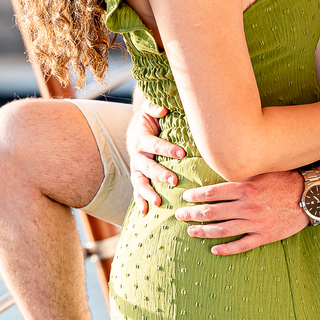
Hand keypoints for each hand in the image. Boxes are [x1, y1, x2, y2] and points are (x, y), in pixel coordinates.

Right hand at [126, 99, 186, 214]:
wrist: (137, 127)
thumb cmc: (149, 118)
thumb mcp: (149, 109)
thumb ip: (154, 107)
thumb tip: (163, 110)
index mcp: (141, 138)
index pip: (154, 144)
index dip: (167, 149)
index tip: (182, 153)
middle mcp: (137, 154)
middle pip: (147, 166)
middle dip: (159, 174)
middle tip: (173, 180)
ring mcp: (136, 167)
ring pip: (139, 181)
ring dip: (147, 192)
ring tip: (157, 202)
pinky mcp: (137, 176)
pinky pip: (137, 190)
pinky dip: (139, 201)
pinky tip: (145, 212)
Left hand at [174, 170, 306, 254]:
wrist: (310, 196)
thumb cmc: (285, 179)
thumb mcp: (261, 171)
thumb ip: (241, 174)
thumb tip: (220, 171)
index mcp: (244, 187)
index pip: (212, 193)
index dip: (196, 196)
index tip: (186, 198)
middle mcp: (247, 205)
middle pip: (212, 212)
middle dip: (193, 214)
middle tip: (179, 215)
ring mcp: (255, 222)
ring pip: (223, 230)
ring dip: (203, 231)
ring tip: (190, 231)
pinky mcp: (265, 235)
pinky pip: (241, 245)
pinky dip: (226, 249)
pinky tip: (214, 249)